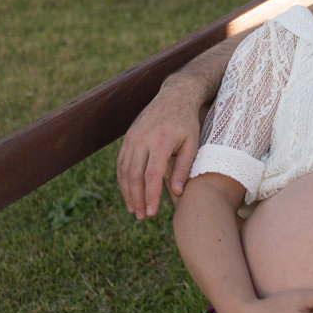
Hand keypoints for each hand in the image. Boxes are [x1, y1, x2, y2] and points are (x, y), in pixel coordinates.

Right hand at [116, 82, 201, 218]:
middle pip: (134, 176)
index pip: (151, 176)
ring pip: (124, 171)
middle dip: (136, 199)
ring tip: (134, 210)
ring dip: (127, 192)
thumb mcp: (192, 144)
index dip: (150, 196)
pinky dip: (122, 180)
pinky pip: (121, 162)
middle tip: (141, 216)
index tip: (151, 213)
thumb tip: (177, 193)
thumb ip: (183, 168)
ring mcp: (131, 138)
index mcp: (160, 142)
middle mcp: (142, 140)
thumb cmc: (187, 123)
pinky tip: (128, 192)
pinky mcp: (127, 138)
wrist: (174, 96)